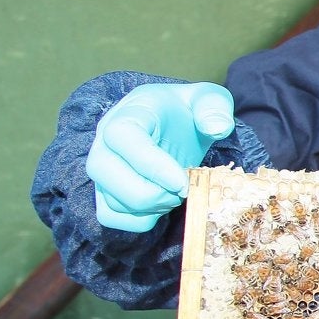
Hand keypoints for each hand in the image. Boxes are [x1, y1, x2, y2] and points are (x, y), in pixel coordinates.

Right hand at [86, 82, 234, 230]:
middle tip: (183, 189)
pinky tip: (161, 205)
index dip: (151, 164)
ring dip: (150, 207)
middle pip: (104, 173)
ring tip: (175, 193)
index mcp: (129, 114)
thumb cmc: (186, 112)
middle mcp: (104, 141)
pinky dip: (140, 220)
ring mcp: (101, 169)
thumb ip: (214, 106)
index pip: (122, 137)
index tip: (182, 182)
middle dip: (152, 193)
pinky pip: (110, 217)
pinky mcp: (104, 192)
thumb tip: (217, 128)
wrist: (170, 124)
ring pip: (110, 200)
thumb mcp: (207, 98)